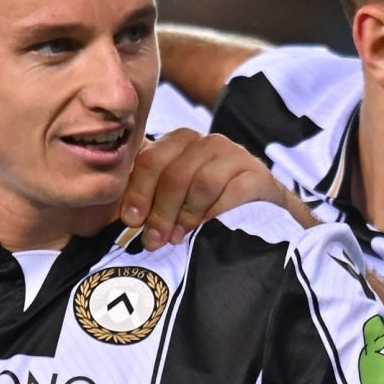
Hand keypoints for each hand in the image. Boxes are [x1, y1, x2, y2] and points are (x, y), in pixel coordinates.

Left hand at [119, 129, 314, 250]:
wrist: (259, 210)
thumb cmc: (206, 205)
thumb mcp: (174, 196)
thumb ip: (149, 198)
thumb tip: (124, 220)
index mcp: (180, 143)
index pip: (151, 159)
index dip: (139, 192)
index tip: (131, 221)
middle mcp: (207, 143)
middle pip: (176, 173)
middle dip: (161, 211)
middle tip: (153, 240)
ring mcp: (235, 156)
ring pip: (203, 182)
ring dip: (186, 214)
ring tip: (178, 238)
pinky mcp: (258, 175)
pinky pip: (233, 192)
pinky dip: (216, 213)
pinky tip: (206, 230)